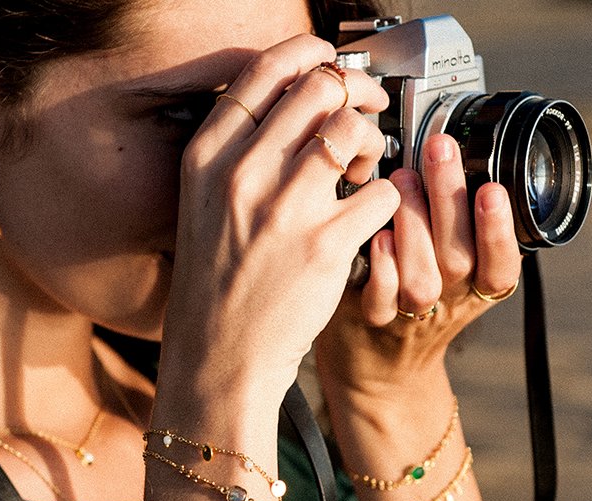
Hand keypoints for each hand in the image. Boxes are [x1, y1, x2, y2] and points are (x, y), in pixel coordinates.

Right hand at [158, 35, 399, 407]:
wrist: (219, 355)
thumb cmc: (216, 282)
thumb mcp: (203, 205)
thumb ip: (239, 150)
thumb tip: (302, 100)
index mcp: (207, 158)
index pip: (262, 71)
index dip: (308, 54)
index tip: (330, 61)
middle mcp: (242, 175)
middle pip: (318, 89)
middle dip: (355, 91)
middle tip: (367, 110)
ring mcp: (283, 210)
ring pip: (353, 131)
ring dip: (373, 142)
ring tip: (366, 168)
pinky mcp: (325, 246)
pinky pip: (381, 192)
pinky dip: (387, 198)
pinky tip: (369, 215)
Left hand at [315, 134, 522, 407]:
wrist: (377, 370)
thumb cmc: (412, 301)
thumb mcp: (447, 266)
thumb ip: (452, 220)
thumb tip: (445, 148)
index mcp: (476, 285)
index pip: (502, 262)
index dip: (500, 229)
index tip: (493, 188)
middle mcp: (449, 300)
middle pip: (460, 255)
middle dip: (452, 197)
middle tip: (439, 147)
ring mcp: (410, 315)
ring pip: (422, 278)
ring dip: (414, 226)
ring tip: (400, 181)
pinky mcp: (371, 321)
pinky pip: (380, 298)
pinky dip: (382, 267)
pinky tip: (376, 235)